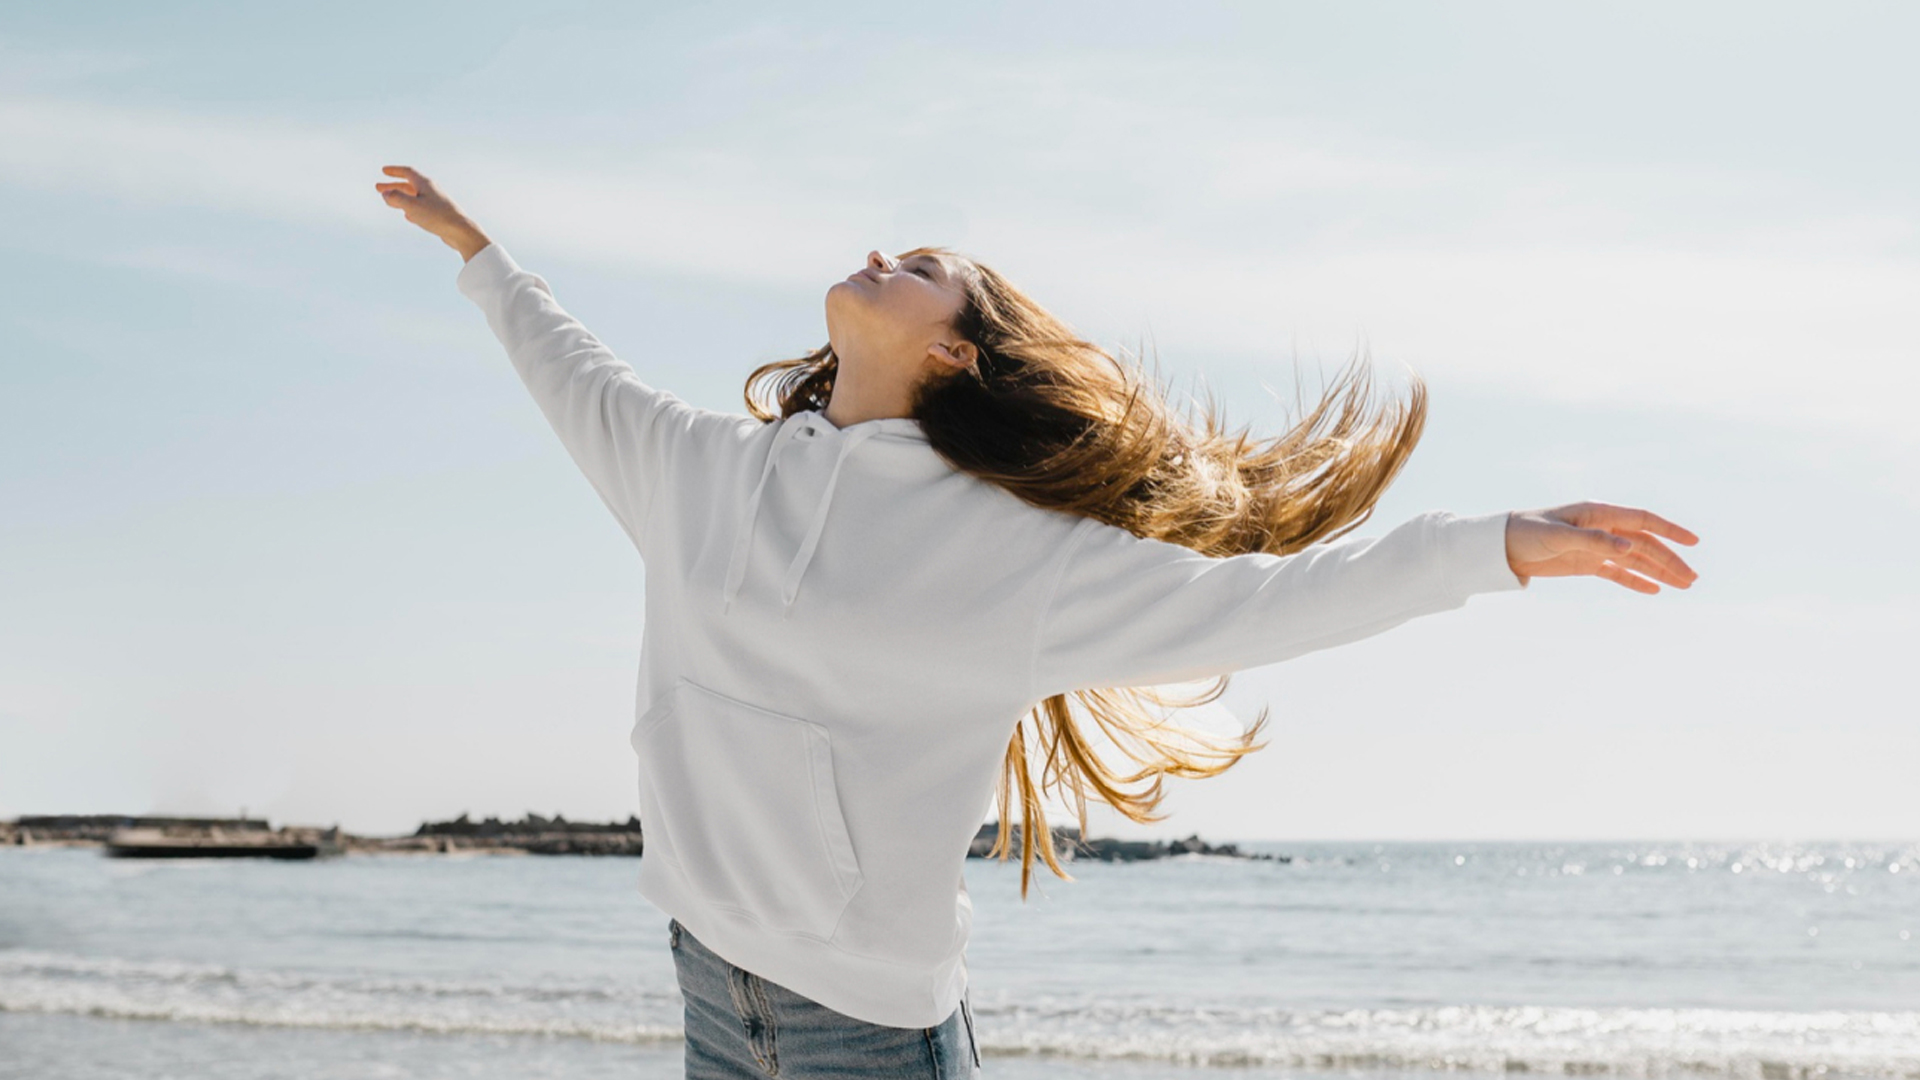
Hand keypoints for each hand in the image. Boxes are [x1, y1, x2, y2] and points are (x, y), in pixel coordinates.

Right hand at [374, 165, 490, 260]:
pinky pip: (422, 208)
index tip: (383, 171)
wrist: (461, 231)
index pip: (408, 172)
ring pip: (415, 197)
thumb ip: (396, 198)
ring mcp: (436, 202)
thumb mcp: (412, 206)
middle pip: (409, 185)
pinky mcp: (439, 215)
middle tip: (378, 188)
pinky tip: (408, 215)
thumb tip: (385, 193)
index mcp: (425, 184)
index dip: (395, 171)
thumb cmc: (437, 216)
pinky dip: (412, 208)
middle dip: (393, 186)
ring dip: (401, 197)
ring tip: (389, 200)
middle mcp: (432, 190)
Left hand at [1505, 501, 1698, 593]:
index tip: (1694, 542)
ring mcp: (1596, 546)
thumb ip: (1594, 541)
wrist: (1501, 546)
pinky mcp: (1586, 563)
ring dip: (1659, 571)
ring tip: (1684, 585)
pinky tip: (1655, 590)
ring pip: (1635, 559)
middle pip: (1645, 544)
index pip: (1643, 520)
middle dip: (1670, 560)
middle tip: (1692, 578)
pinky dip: (1636, 581)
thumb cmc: (1527, 532)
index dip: (1670, 530)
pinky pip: (1617, 572)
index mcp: (1599, 513)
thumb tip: (1629, 546)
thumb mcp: (1559, 536)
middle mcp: (1603, 528)